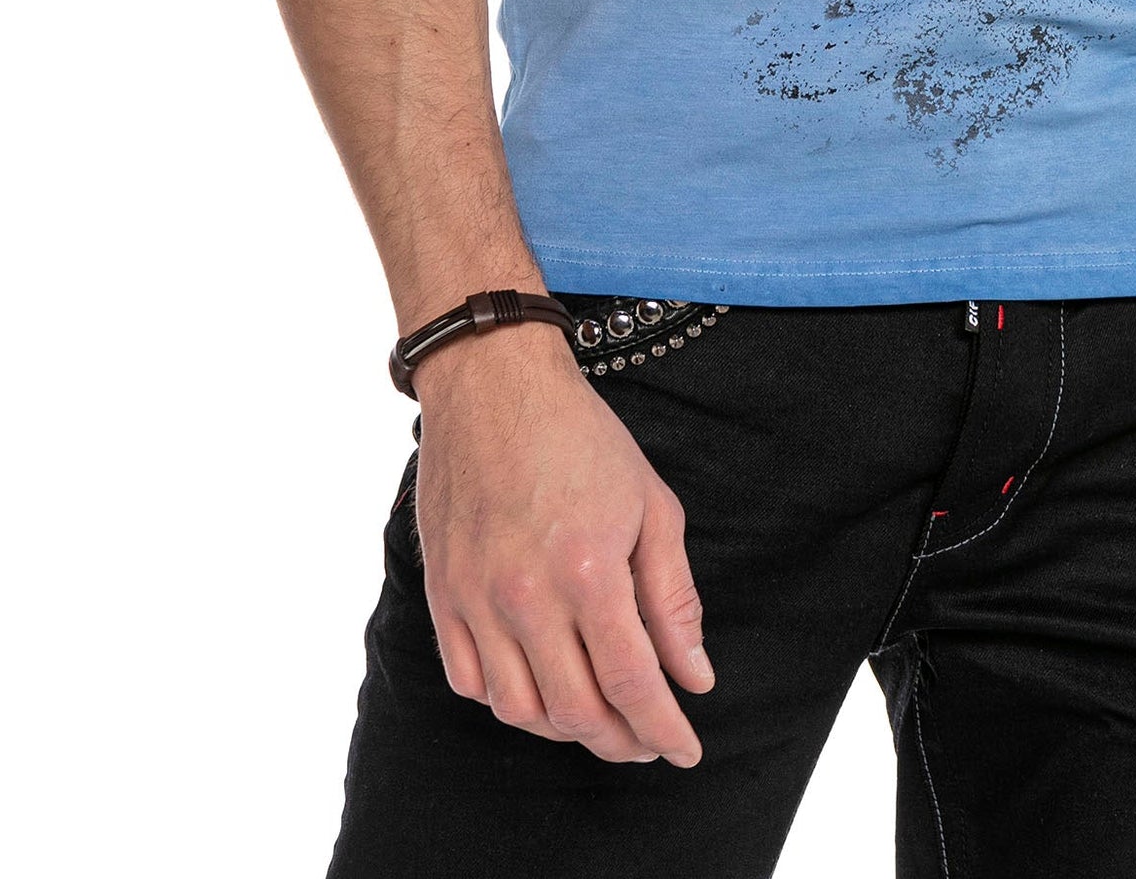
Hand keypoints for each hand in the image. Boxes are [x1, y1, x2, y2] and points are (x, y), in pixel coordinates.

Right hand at [412, 324, 712, 764]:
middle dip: (622, 741)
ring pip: (520, 710)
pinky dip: (508, 701)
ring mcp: (475, 599)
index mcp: (588, 571)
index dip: (664, 727)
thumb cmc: (581, 438)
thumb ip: (673, 598)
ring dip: (566, 729)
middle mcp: (526, 596)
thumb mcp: (651, 504)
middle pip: (577, 710)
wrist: (492, 384)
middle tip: (648, 741)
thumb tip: (694, 677)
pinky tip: (539, 689)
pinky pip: (469, 682)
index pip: (632, 683)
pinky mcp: (441, 595)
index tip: (687, 750)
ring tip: (600, 719)